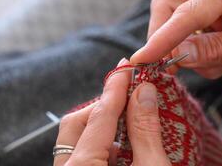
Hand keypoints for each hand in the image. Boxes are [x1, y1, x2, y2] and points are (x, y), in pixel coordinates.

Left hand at [54, 59, 170, 165]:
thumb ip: (145, 130)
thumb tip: (144, 93)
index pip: (99, 116)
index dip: (115, 88)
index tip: (125, 68)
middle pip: (77, 123)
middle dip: (104, 106)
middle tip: (130, 96)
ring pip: (77, 138)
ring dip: (104, 126)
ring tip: (132, 122)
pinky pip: (82, 154)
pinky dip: (102, 144)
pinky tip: (126, 147)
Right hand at [131, 0, 221, 78]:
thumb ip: (220, 48)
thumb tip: (179, 56)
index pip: (184, 12)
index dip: (161, 38)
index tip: (141, 60)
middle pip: (168, 10)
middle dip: (168, 41)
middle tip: (179, 67)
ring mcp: (210, 5)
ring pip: (177, 30)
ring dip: (195, 55)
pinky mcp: (209, 21)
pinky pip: (190, 41)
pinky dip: (204, 59)